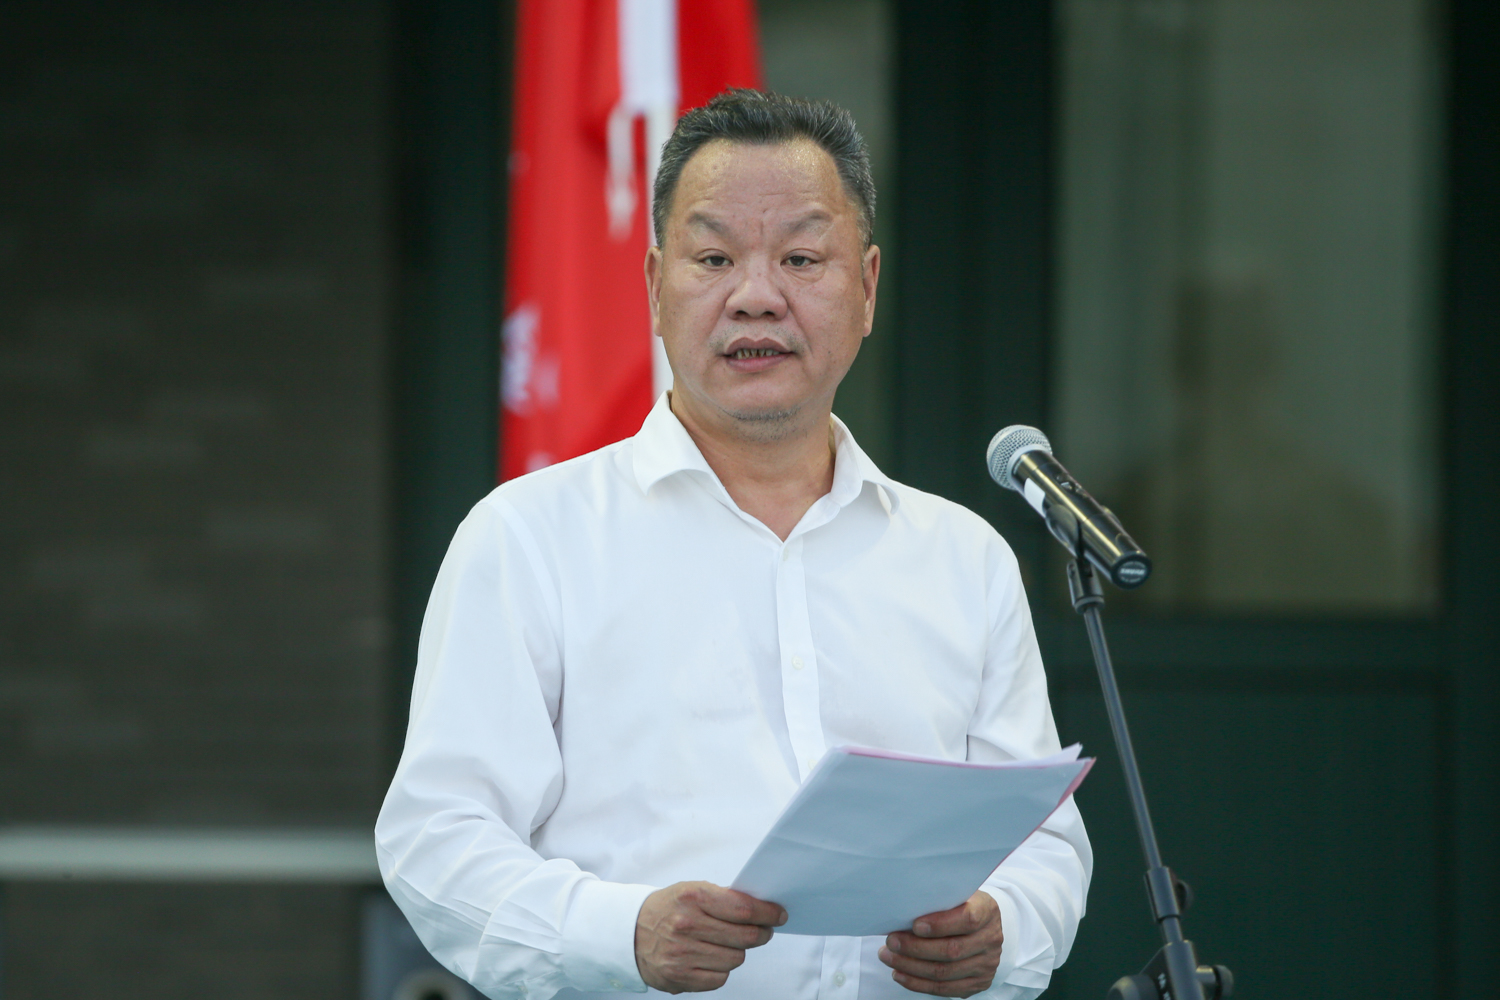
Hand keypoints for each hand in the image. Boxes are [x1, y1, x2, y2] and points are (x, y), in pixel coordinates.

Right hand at [634, 881, 786, 992]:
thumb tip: (760, 908)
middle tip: (763, 930)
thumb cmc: (667, 909)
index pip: (743, 909)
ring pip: (735, 959)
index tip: (778, 915)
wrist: (628, 933)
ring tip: (728, 944)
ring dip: (738, 951)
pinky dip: (721, 969)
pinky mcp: (679, 976)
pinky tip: (711, 958)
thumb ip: (723, 898)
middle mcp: (686, 925)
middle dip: (760, 933)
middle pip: (744, 936)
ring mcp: (682, 953)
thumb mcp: (691, 890)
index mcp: (692, 897)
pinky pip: (720, 978)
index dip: (767, 913)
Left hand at [879, 891, 1003, 996]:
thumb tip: (903, 908)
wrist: (983, 926)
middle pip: (952, 950)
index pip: (968, 919)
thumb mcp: (956, 894)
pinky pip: (945, 989)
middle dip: (915, 948)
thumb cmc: (961, 905)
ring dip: (911, 967)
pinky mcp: (978, 983)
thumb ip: (939, 900)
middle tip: (891, 941)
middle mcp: (991, 939)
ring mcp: (986, 965)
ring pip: (944, 972)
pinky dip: (918, 983)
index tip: (914, 925)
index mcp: (987, 911)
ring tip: (888, 957)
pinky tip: (899, 974)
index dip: (940, 924)